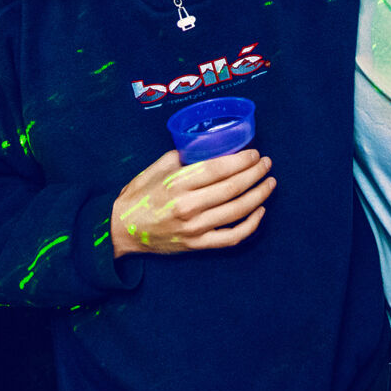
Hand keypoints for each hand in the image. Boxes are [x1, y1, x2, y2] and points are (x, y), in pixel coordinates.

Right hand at [111, 148, 275, 256]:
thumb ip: (180, 157)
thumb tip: (204, 145)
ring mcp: (195, 228)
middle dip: (255, 173)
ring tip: (269, 183)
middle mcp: (188, 206)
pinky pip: (232, 237)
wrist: (121, 231)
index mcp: (177, 184)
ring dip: (259, 195)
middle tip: (267, 164)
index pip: (218, 168)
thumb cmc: (139, 196)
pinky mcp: (198, 245)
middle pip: (233, 187)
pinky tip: (260, 212)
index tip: (254, 154)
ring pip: (237, 210)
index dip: (242, 160)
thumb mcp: (155, 169)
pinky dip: (250, 225)